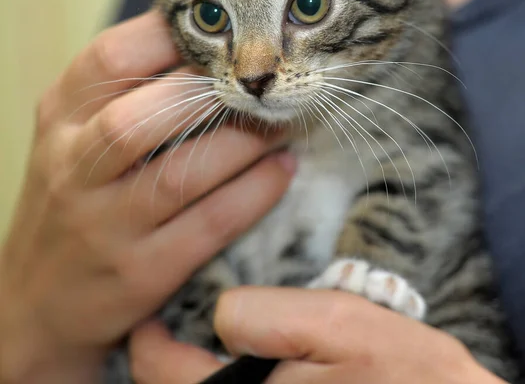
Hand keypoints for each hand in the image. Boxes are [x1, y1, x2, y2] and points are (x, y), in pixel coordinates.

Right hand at [0, 12, 294, 383]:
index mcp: (59, 119)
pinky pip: (210, 223)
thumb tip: (202, 42)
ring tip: (281, 122)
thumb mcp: (73, 136)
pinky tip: (282, 170)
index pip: (110, 59)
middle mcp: (74, 167)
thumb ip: (121, 91)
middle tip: (256, 82)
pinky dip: (255, 192)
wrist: (36, 301)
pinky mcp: (141, 272)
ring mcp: (105, 224)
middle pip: (143, 117)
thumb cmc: (70, 199)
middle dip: (210, 94)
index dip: (173, 37)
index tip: (223, 32)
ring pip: (183, 173)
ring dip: (245, 143)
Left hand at [130, 287, 506, 383]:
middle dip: (166, 364)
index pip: (162, 376)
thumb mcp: (338, 322)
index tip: (150, 321)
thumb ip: (268, 316)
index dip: (149, 344)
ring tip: (201, 347)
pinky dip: (226, 383)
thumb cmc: (401, 370)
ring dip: (195, 377)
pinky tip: (244, 367)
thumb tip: (221, 314)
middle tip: (170, 330)